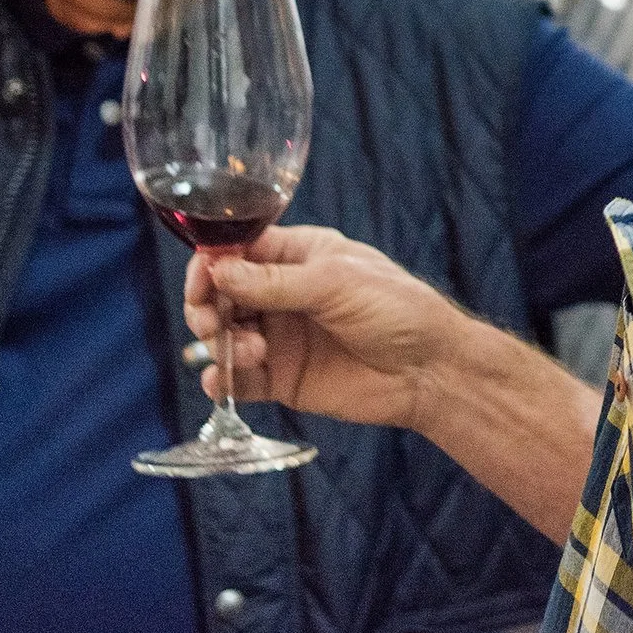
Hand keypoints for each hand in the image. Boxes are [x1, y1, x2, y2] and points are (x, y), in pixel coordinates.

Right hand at [187, 226, 459, 431]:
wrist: (429, 370)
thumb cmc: (396, 309)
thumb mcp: (335, 282)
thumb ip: (275, 282)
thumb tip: (217, 270)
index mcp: (297, 256)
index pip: (237, 252)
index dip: (211, 264)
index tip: (202, 280)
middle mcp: (281, 294)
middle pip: (220, 294)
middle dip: (206, 306)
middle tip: (212, 322)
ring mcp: (279, 337)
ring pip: (223, 335)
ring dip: (220, 342)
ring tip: (252, 352)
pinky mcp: (281, 378)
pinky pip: (238, 379)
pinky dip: (221, 380)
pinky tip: (222, 381)